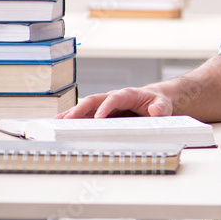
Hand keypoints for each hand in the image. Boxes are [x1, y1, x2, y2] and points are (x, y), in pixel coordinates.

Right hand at [55, 86, 172, 118]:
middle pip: (94, 100)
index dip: (106, 107)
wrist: (155, 100)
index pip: (114, 98)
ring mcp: (106, 105)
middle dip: (80, 109)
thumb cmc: (158, 102)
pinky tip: (62, 125)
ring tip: (57, 122)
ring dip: (72, 114)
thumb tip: (155, 110)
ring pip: (86, 107)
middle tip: (67, 119)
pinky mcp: (102, 112)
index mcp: (128, 94)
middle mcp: (113, 98)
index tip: (98, 117)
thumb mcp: (163, 104)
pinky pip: (86, 114)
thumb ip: (161, 107)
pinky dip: (75, 119)